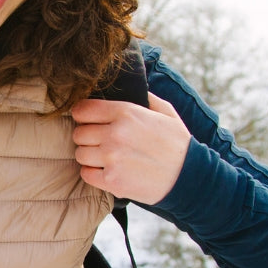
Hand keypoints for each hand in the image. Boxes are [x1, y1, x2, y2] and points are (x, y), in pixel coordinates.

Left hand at [70, 96, 190, 204]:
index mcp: (125, 113)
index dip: (83, 116)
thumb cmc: (177, 144)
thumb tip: (134, 87)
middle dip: (87, 138)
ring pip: (80, 154)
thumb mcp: (165, 112)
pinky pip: (85, 174)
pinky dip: (93, 174)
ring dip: (89, 156)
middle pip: (79, 133)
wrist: (189, 176)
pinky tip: (107, 171)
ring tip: (106, 158)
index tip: (89, 122)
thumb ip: (145, 98)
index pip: (83, 110)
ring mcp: (112, 158)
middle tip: (101, 143)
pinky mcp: (112, 180)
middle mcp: (115, 133)